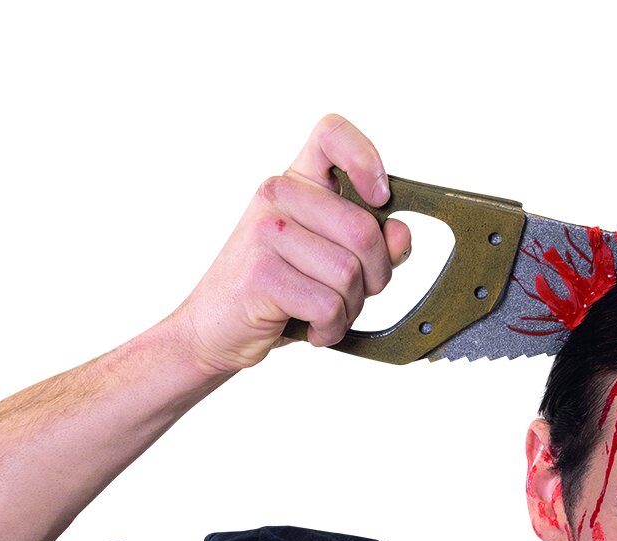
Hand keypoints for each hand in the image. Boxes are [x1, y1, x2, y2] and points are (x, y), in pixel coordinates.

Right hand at [172, 113, 413, 375]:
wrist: (215, 329)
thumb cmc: (276, 293)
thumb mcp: (328, 262)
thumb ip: (369, 245)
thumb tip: (401, 234)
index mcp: (295, 181)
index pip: (331, 134)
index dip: (366, 159)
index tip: (380, 197)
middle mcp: (278, 195)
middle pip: (363, 230)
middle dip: (374, 277)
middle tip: (351, 296)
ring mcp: (267, 231)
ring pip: (349, 273)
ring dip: (349, 309)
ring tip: (324, 314)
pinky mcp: (262, 274)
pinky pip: (328, 305)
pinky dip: (330, 328)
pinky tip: (312, 329)